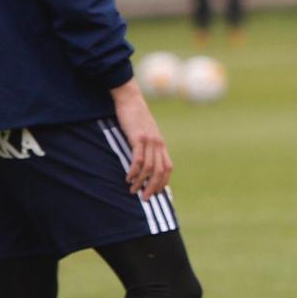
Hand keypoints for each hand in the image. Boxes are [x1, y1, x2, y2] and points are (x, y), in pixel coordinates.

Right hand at [108, 80, 172, 198]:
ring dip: (141, 182)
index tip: (156, 193)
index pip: (168, 168)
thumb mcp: (144, 133)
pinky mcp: (138, 137)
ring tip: (132, 190)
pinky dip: (134, 171)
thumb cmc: (134, 117)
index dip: (163, 182)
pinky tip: (128, 177)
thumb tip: (143, 161)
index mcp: (161, 144)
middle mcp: (158, 143)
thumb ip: (146, 146)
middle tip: (145, 198)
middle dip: (154, 187)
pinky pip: (139, 159)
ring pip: (150, 167)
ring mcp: (149, 140)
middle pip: (161, 171)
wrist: (130, 99)